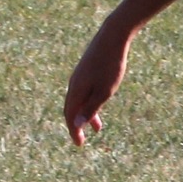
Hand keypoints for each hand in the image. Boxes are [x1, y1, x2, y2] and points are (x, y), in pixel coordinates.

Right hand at [62, 20, 133, 145]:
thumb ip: (90, 109)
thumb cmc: (110, 66)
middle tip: (82, 140)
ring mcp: (79, 76)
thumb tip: (75, 125)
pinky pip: (84, 91)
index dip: (74, 131)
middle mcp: (74, 84)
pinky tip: (100, 102)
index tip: (79, 144)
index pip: (70, 116)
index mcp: (76, 91)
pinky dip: (89, 102)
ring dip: (86, 115)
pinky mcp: (86, 69)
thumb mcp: (104, 92)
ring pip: (79, 100)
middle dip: (77, 125)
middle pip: (71, 109)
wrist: (112, 37)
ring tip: (98, 128)